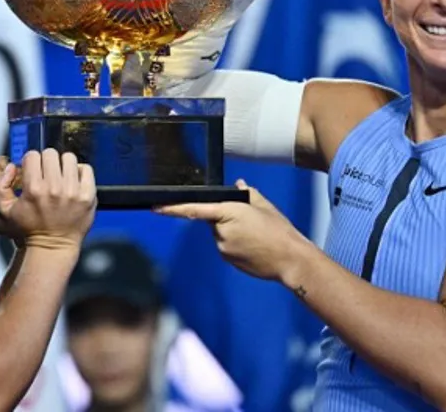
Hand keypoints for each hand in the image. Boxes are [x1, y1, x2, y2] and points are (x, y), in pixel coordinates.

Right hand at [4, 149, 96, 251]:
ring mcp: (73, 192)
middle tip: (46, 173)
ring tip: (60, 177)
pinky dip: (80, 172)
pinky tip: (73, 181)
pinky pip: (86, 169)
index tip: (33, 170)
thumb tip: (10, 167)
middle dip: (46, 161)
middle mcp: (54, 188)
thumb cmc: (30, 229)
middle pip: (50, 153)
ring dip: (63, 165)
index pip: (32, 155)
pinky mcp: (88, 196)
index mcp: (34, 189)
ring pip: (69, 158)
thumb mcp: (6, 210)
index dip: (31, 161)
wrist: (53, 246)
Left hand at [154, 180, 311, 281]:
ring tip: (255, 235)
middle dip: (224, 218)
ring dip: (231, 231)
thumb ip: (247, 193)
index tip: (156, 207)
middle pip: (212, 220)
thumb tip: (238, 186)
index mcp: (228, 212)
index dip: (173, 208)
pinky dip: (235, 243)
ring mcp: (223, 247)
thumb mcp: (264, 206)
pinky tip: (253, 246)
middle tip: (249, 221)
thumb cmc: (279, 230)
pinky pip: (225, 246)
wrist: (289, 259)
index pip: (194, 209)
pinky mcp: (227, 259)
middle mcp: (221, 231)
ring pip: (219, 233)